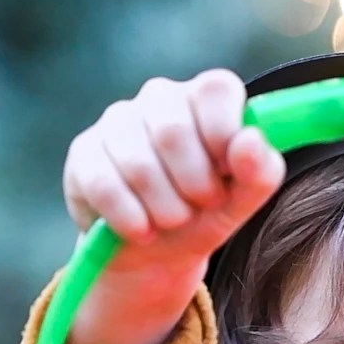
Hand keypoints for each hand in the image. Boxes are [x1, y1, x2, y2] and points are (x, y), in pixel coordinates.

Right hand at [55, 70, 284, 343]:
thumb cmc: (204, 215)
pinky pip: (105, 186)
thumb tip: (252, 141)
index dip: (225, 136)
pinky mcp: (84, 154)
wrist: (156, 254)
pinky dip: (131, 220)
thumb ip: (259, 174)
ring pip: (138, 164)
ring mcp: (117, 122)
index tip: (227, 173)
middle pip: (173, 130)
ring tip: (173, 221)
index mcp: (204, 100)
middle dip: (195, 184)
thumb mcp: (240, 203)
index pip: (217, 89)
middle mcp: (159, 99)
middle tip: (202, 205)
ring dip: (165, 209)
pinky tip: (142, 231)